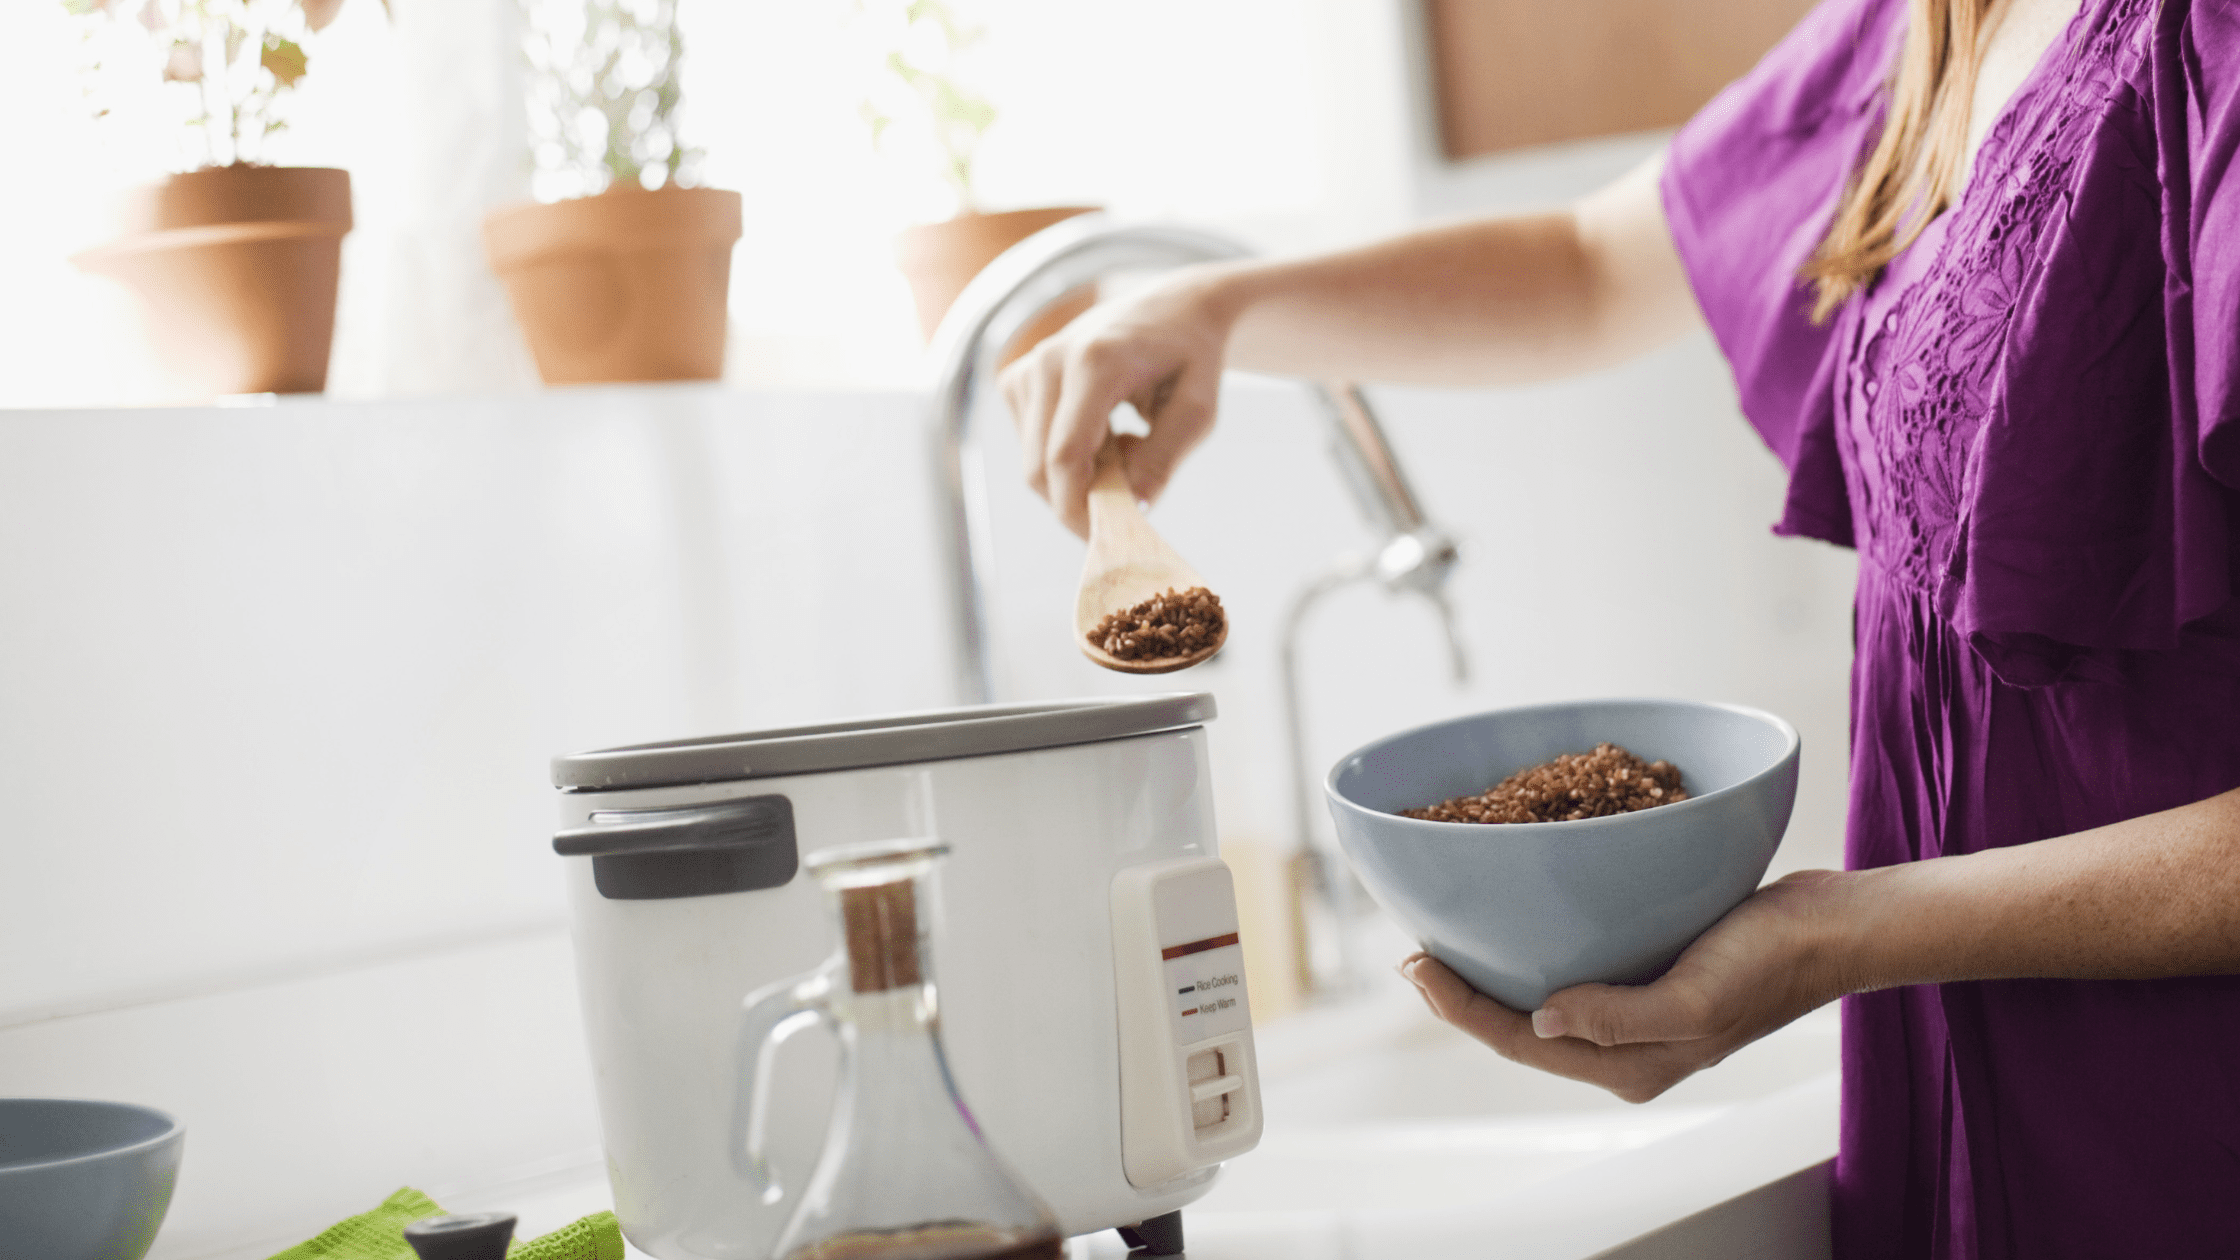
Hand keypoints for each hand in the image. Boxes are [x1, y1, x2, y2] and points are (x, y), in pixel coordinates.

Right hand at [998, 262, 1246, 538]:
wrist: (1174, 310)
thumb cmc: (1192, 359)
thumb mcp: (1198, 410)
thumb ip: (1164, 459)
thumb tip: (1131, 508)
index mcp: (1095, 362)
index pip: (1065, 455)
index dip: (1078, 508)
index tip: (1106, 538)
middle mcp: (1049, 360)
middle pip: (1040, 467)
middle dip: (1077, 502)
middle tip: (1127, 502)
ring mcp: (1028, 367)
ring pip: (1033, 463)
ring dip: (1076, 477)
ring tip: (1126, 449)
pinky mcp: (1018, 378)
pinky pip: (1031, 445)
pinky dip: (1064, 457)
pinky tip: (1103, 435)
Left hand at [1399, 870, 1851, 1102]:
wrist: (1833, 927)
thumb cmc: (1772, 962)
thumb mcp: (1694, 1001)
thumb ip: (1618, 1018)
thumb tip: (1543, 1018)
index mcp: (1629, 1063)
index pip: (1521, 1040)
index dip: (1460, 1007)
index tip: (1416, 964)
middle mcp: (1627, 1045)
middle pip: (1523, 1026)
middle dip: (1465, 994)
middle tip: (1416, 953)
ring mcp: (1640, 1008)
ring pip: (1547, 995)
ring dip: (1498, 971)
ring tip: (1452, 937)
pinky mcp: (1653, 970)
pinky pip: (1582, 964)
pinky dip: (1543, 945)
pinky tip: (1525, 916)